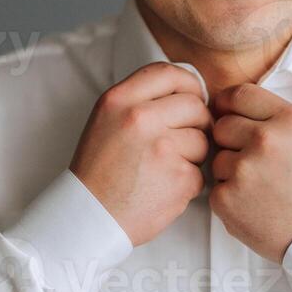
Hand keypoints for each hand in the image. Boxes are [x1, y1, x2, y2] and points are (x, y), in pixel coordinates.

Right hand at [69, 62, 212, 246]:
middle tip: (179, 140)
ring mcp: (162, 148)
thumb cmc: (99, 171)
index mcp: (119, 100)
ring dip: (192, 155)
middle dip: (196, 123)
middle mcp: (140, 119)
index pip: (168, 73)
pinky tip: (163, 188)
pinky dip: (188, 182)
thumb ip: (140, 100)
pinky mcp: (179, 177)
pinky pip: (201, 172)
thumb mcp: (106, 120)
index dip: (187, 84)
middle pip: (194, 105)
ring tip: (163, 168)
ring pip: (202, 139)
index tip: (191, 97)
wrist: (88, 217)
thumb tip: (187, 89)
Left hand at [209, 83, 291, 263]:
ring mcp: (244, 169)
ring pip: (217, 159)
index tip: (227, 113)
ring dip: (231, 171)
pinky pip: (215, 188)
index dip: (228, 103)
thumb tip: (223, 105)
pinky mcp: (227, 198)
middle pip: (221, 126)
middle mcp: (265, 139)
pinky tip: (254, 205)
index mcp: (287, 119)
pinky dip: (230, 198)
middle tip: (254, 161)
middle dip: (230, 141)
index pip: (239, 94)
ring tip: (260, 187)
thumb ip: (268, 116)